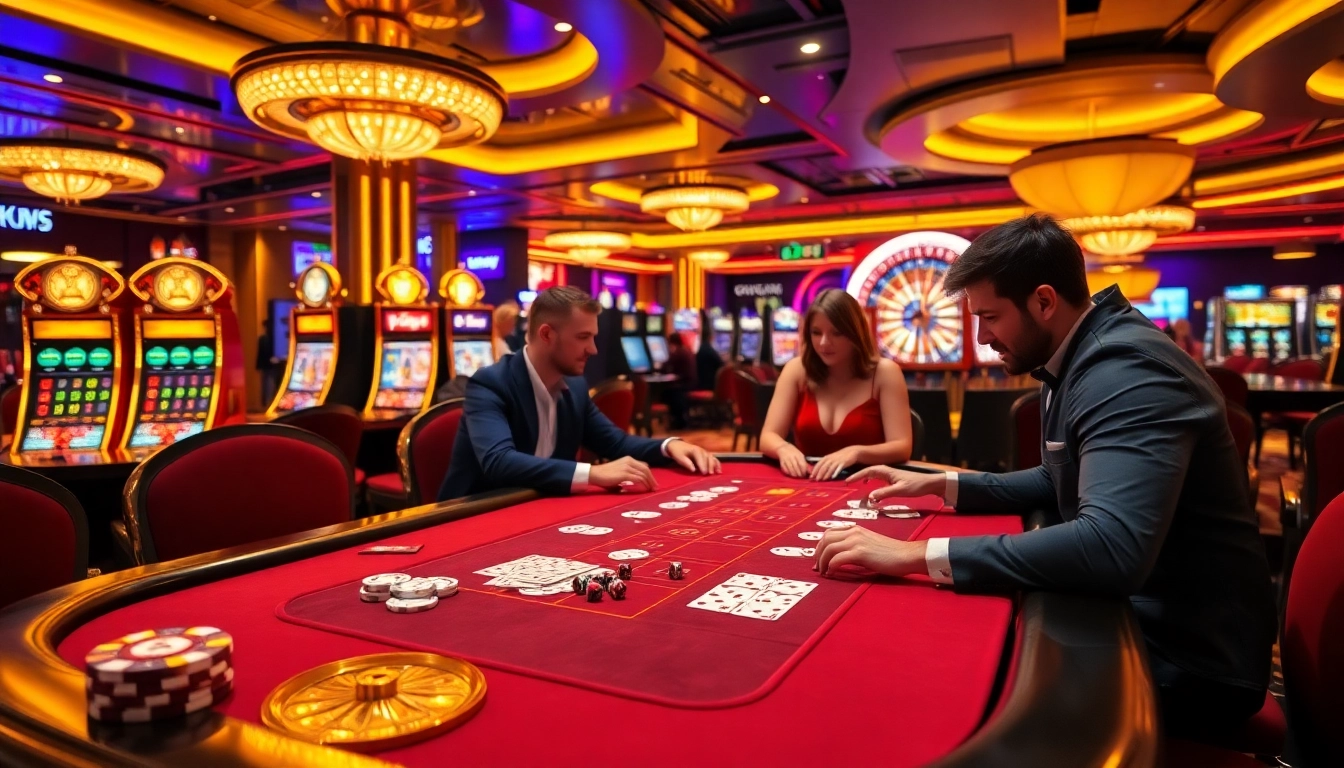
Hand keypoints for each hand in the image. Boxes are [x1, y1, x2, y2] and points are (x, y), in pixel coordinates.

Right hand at [589, 456, 656, 491]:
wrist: (595, 474)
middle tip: (655, 487)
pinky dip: (643, 484)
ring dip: (649, 483)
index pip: (644, 466)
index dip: (650, 474)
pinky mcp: (624, 474)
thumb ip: (629, 473)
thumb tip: (638, 481)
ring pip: (643, 474)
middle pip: (646, 470)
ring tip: (651, 490)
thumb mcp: (619, 471)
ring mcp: (627, 467)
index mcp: (628, 459)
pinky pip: (638, 479)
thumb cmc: (605, 475)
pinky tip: (645, 489)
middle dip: (652, 479)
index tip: (652, 483)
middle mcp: (629, 461)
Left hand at [667, 440, 720, 474]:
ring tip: (717, 473)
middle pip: (708, 458)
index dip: (703, 465)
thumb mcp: (680, 458)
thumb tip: (694, 470)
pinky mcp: (706, 455)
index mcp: (695, 450)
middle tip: (710, 474)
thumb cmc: (678, 452)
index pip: (700, 458)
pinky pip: (713, 459)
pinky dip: (717, 464)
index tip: (704, 473)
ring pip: (712, 458)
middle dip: (710, 466)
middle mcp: (702, 450)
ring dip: (715, 465)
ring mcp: (705, 452)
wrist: (677, 445)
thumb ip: (687, 463)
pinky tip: (719, 470)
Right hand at [775, 443, 809, 478]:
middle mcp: (791, 456)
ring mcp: (786, 459)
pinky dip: (788, 473)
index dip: (803, 471)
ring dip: (794, 474)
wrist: (783, 447)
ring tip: (796, 476)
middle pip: (796, 467)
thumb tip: (810, 472)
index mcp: (798, 454)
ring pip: (790, 469)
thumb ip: (805, 463)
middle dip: (799, 474)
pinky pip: (785, 469)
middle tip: (801, 476)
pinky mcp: (781, 462)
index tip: (804, 474)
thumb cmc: (793, 452)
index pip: (802, 464)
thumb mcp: (800, 455)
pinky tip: (791, 474)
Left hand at [810, 446, 861, 480]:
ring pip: (829, 468)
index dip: (815, 470)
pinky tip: (833, 477)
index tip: (811, 476)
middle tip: (816, 480)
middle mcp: (831, 458)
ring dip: (826, 474)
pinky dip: (835, 472)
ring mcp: (837, 460)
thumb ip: (826, 464)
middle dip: (819, 473)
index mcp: (827, 457)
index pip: (819, 464)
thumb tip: (819, 471)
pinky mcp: (843, 463)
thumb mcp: (831, 458)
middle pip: (823, 466)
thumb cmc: (840, 456)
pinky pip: (838, 468)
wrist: (852, 451)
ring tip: (823, 480)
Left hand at [813, 525, 927, 577]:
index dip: (820, 546)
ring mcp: (857, 541)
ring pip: (829, 548)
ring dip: (822, 561)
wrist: (906, 555)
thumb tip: (839, 557)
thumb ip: (855, 546)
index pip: (829, 532)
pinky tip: (832, 574)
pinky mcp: (860, 552)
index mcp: (855, 529)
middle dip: (818, 554)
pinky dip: (831, 567)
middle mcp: (854, 532)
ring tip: (823, 572)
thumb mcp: (869, 544)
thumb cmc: (891, 553)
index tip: (818, 558)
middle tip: (817, 567)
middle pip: (825, 539)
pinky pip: (837, 559)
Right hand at [846, 466, 945, 504]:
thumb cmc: (915, 486)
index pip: (867, 471)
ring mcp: (889, 474)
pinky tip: (869, 484)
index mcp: (886, 471)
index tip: (847, 481)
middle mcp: (886, 471)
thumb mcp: (899, 490)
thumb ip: (884, 493)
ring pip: (872, 473)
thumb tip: (869, 497)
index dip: (856, 476)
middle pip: (868, 471)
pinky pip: (877, 477)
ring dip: (863, 477)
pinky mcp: (892, 479)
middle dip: (857, 476)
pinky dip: (870, 479)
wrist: (929, 483)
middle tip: (847, 482)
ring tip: (855, 482)